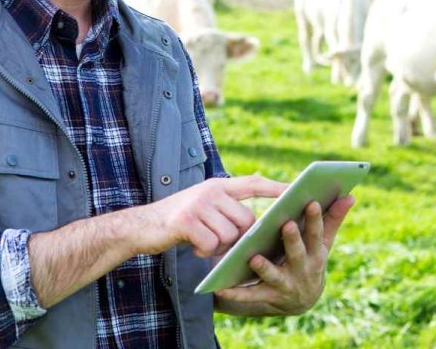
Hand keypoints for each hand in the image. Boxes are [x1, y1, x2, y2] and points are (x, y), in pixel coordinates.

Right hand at [130, 175, 286, 257]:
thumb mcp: (203, 208)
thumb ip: (226, 211)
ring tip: (201, 242)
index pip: (253, 183)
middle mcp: (210, 190)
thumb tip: (253, 228)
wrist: (140, 226)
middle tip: (217, 242)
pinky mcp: (187, 221)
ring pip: (229, 234)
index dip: (275, 187)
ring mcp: (198, 204)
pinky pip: (211, 243)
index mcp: (217, 186)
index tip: (295, 190)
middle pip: (244, 220)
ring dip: (218, 246)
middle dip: (236, 237)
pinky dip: (203, 251)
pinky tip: (192, 246)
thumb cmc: (178, 222)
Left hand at [214, 194, 354, 315]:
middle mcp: (302, 270)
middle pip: (297, 253)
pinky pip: (250, 296)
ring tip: (254, 257)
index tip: (311, 201)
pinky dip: (236, 293)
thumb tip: (350, 195)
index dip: (315, 219)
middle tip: (287, 224)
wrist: (302, 300)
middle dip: (293, 240)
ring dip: (265, 267)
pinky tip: (221, 286)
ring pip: (274, 275)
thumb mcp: (323, 242)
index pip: (317, 234)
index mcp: (316, 253)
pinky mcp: (268, 297)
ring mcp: (285, 285)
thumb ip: (333, 219)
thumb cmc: (311, 260)